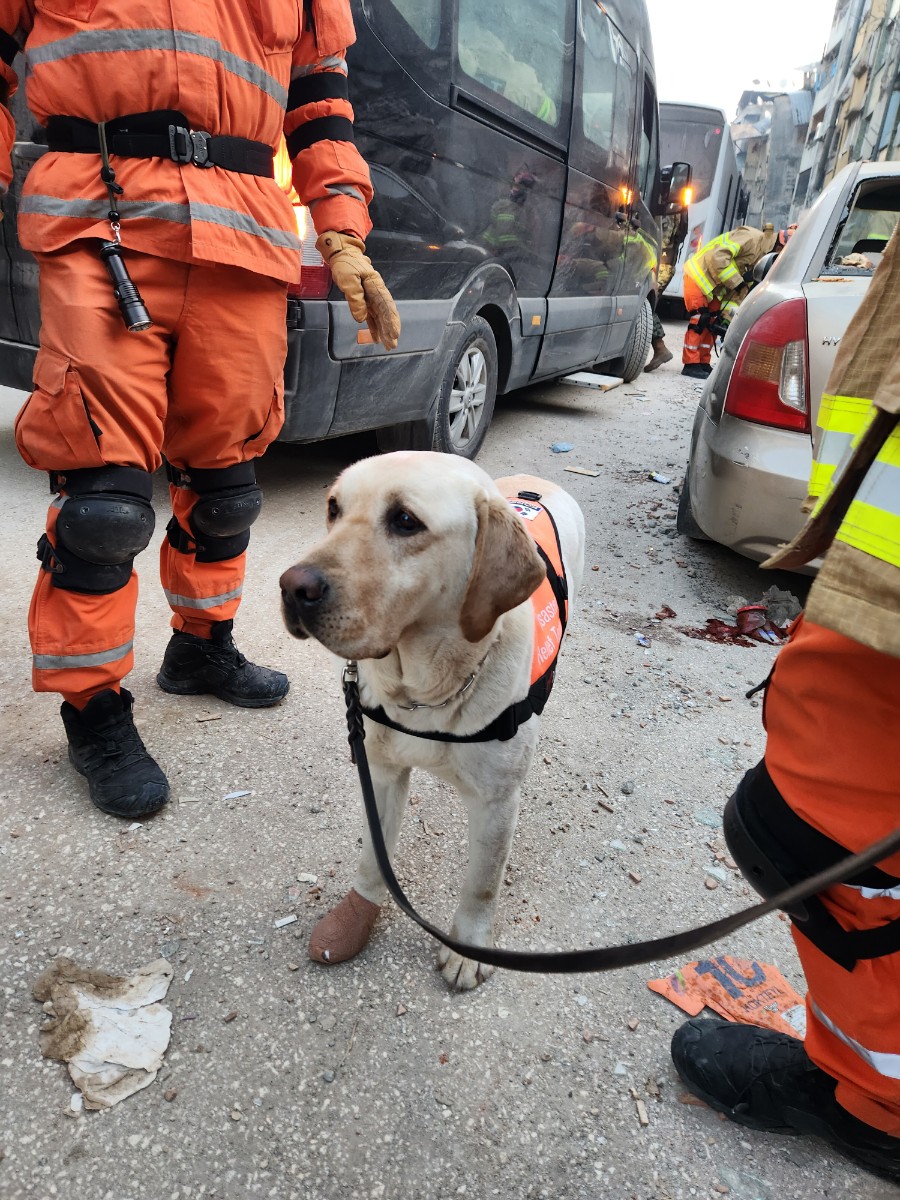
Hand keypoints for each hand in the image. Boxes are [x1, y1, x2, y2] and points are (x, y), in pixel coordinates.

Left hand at [315, 231, 399, 350]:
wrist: (342, 254)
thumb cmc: (345, 264)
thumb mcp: (348, 278)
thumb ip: (355, 297)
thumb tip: (361, 318)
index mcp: (376, 286)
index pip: (386, 306)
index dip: (391, 320)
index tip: (394, 333)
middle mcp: (376, 293)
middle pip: (386, 313)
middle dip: (390, 329)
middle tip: (392, 345)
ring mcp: (371, 298)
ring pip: (380, 316)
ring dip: (384, 330)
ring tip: (388, 345)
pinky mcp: (365, 301)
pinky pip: (371, 316)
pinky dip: (374, 326)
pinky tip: (376, 338)